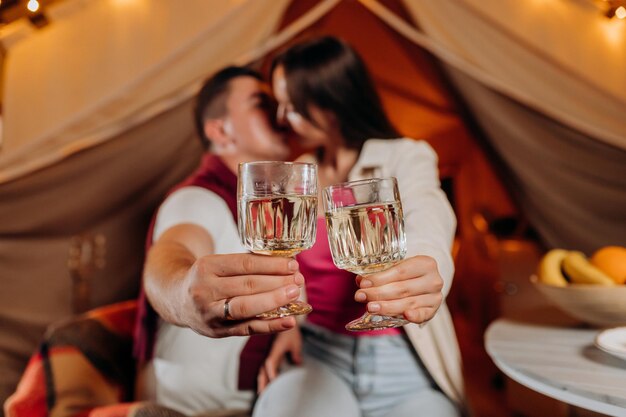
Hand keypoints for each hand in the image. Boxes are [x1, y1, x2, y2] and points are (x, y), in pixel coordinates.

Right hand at [181, 253, 303, 337]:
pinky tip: (289, 321)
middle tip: (298, 280)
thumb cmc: (207, 279)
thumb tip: (285, 267)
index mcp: (206, 267)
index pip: (244, 264)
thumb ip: (244, 266)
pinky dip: (271, 325)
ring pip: (247, 307)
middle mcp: (205, 290)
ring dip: (275, 301)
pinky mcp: (217, 331)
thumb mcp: (217, 264)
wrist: (177, 300)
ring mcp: (210, 313)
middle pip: (247, 285)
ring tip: (295, 295)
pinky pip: (247, 328)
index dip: (271, 265)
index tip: (292, 265)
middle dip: (277, 282)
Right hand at [257, 326, 301, 392]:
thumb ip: (296, 353)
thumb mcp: (296, 342)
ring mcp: (270, 356)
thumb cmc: (291, 332)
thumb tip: (297, 363)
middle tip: (261, 394)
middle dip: (262, 381)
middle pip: (263, 369)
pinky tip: (267, 384)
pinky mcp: (272, 357)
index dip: (270, 372)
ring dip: (262, 381)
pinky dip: (265, 376)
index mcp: (275, 349)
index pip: (270, 363)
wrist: (285, 321)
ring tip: (261, 393)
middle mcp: (270, 354)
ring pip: (263, 370)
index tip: (273, 381)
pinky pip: (267, 368)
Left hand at [354, 255, 443, 323]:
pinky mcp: (433, 311)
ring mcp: (435, 297)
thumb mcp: (396, 267)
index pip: (400, 271)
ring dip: (387, 307)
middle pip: (402, 288)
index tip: (363, 284)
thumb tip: (361, 281)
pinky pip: (423, 315)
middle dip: (378, 294)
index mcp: (425, 263)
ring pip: (408, 303)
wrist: (424, 282)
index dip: (380, 278)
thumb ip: (380, 273)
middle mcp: (433, 280)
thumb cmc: (407, 273)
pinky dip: (414, 316)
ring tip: (370, 308)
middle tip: (360, 297)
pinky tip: (405, 316)